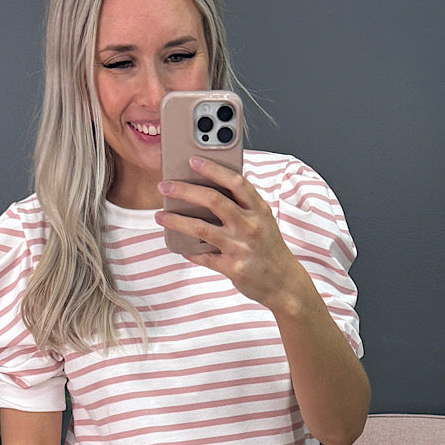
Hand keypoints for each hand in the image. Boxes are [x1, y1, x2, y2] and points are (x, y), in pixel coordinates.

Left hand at [156, 156, 306, 312]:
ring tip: (160, 215)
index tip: (192, 160)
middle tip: (165, 186)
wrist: (284, 284)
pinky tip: (179, 245)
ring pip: (201, 228)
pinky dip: (189, 250)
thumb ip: (243, 205)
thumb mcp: (264, 221)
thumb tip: (211, 188)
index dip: (213, 169)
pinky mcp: (233, 268)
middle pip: (213, 200)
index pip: (235, 182)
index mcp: (259, 209)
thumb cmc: (269, 248)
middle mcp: (250, 226)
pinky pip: (203, 256)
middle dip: (185, 190)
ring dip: (176, 220)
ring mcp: (241, 247)